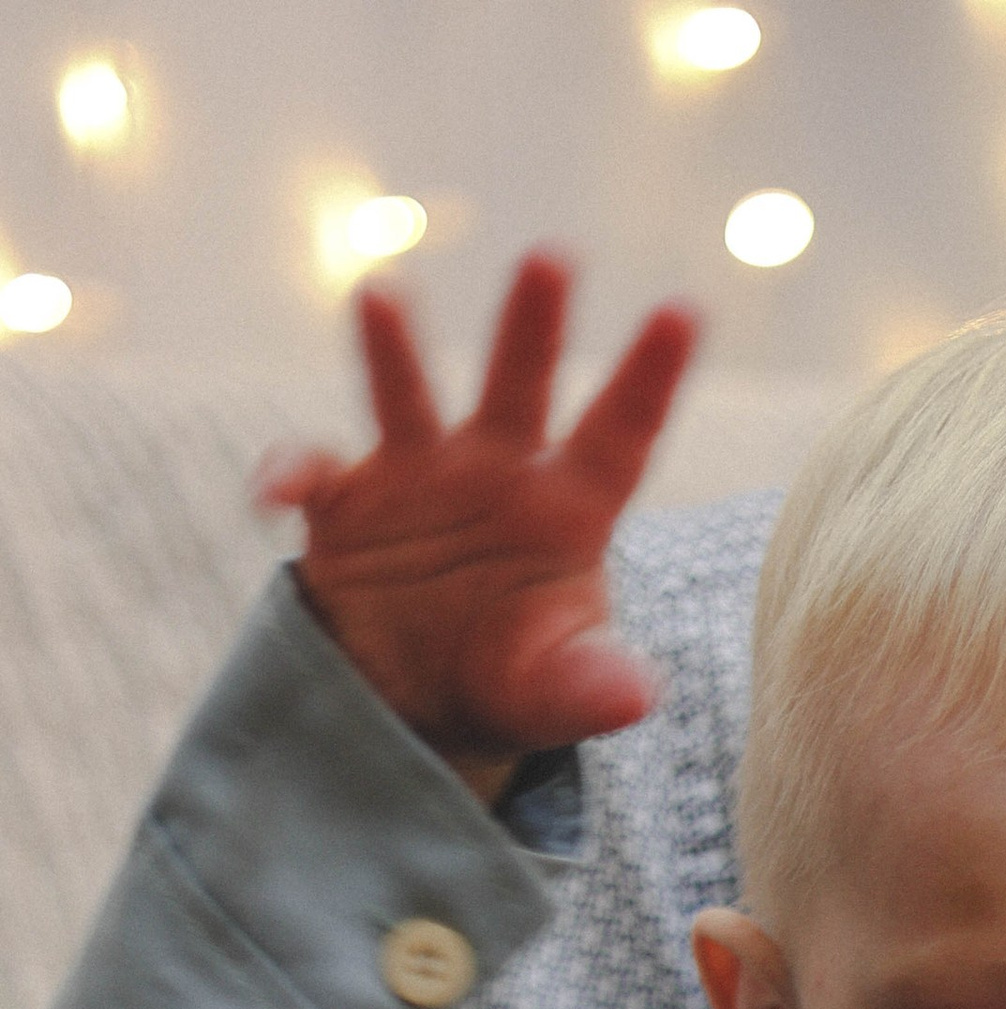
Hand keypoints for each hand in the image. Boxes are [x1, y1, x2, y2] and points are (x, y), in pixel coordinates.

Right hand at [259, 250, 696, 785]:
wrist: (420, 707)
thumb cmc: (512, 684)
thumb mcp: (556, 696)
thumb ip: (592, 688)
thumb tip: (638, 696)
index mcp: (567, 509)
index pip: (619, 437)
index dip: (649, 379)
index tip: (683, 310)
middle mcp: (495, 470)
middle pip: (519, 386)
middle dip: (535, 325)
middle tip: (552, 258)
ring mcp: (416, 475)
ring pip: (407, 397)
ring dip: (393, 348)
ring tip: (380, 296)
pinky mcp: (344, 504)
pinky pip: (312, 473)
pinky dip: (289, 471)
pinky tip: (275, 490)